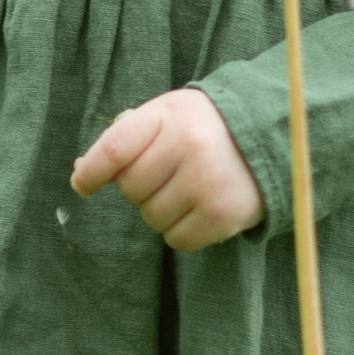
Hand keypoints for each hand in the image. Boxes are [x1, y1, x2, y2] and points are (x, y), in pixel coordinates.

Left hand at [71, 89, 263, 250]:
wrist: (271, 137)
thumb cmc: (204, 127)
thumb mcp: (167, 114)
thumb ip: (126, 137)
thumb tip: (82, 172)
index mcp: (169, 117)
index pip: (114, 149)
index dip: (92, 172)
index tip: (84, 185)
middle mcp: (189, 148)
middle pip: (131, 190)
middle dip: (140, 188)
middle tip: (167, 173)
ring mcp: (207, 184)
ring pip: (152, 217)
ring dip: (161, 210)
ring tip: (189, 188)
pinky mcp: (223, 216)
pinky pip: (176, 239)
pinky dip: (181, 230)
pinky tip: (200, 207)